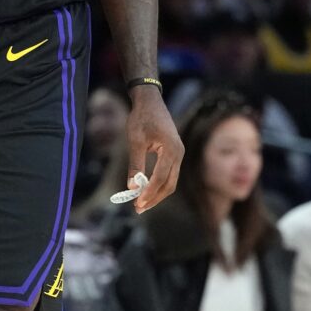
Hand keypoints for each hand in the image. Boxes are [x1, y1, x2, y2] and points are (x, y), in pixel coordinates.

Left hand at [124, 85, 183, 214]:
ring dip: (156, 194)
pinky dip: (158, 185)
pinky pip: (169, 174)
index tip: (137, 204)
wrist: (150, 101)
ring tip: (141, 204)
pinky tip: (146, 191)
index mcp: (171, 149)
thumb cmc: (141, 118)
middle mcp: (179, 153)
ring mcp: (178, 154)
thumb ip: (135, 165)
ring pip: (171, 181)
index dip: (149, 193)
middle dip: (154, 198)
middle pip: (169, 184)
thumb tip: (132, 188)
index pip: (161, 178)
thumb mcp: (135, 141)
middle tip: (138, 209)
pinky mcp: (174, 154)